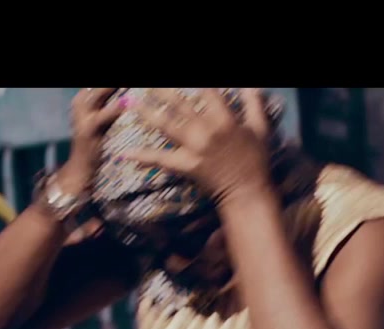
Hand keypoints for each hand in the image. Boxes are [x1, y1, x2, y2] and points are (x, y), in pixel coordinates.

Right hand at [55, 88, 124, 194]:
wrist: (81, 167)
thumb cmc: (95, 140)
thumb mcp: (103, 116)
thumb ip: (111, 101)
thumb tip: (125, 93)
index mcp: (84, 96)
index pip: (98, 83)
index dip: (113, 83)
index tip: (131, 80)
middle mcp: (80, 101)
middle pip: (98, 85)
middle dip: (113, 83)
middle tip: (138, 80)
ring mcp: (82, 115)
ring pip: (100, 92)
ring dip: (112, 87)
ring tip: (128, 84)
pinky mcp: (88, 129)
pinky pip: (104, 115)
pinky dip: (115, 108)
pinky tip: (126, 102)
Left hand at [123, 88, 275, 209]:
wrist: (247, 192)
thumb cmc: (256, 159)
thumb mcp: (260, 127)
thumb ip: (253, 103)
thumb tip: (250, 84)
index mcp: (224, 119)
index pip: (206, 91)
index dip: (195, 84)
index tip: (186, 80)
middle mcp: (206, 130)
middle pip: (179, 104)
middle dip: (162, 91)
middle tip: (148, 85)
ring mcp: (193, 148)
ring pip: (165, 125)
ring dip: (147, 113)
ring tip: (131, 103)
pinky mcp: (184, 165)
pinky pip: (160, 159)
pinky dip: (142, 157)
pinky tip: (124, 153)